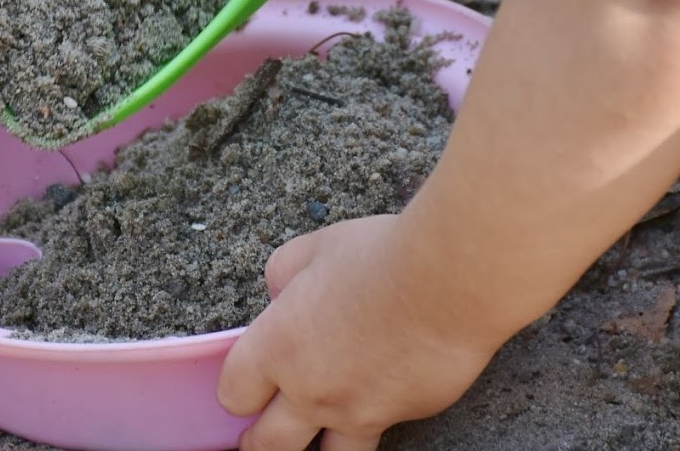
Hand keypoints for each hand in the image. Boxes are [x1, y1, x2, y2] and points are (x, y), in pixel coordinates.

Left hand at [216, 215, 493, 450]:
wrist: (446, 281)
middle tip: (258, 437)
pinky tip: (379, 393)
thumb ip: (284, 273)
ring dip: (314, 447)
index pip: (233, 393)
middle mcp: (310, 389)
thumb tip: (280, 294)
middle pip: (266, 445)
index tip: (245, 381)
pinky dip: (372, 418)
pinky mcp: (401, 416)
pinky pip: (378, 429)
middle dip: (258, 441)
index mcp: (279, 344)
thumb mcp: (315, 247)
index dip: (237, 387)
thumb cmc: (379, 256)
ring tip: (313, 440)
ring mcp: (357, 411)